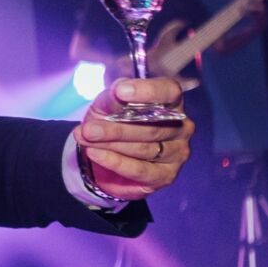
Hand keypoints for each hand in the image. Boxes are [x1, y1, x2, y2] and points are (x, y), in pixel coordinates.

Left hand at [77, 77, 193, 197]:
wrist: (106, 154)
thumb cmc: (112, 121)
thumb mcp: (106, 106)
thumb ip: (112, 100)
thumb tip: (116, 94)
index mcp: (171, 101)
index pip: (168, 91)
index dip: (147, 91)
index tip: (120, 91)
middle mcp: (181, 126)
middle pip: (152, 126)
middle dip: (116, 128)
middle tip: (88, 129)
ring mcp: (177, 152)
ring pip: (145, 148)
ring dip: (111, 144)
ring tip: (85, 139)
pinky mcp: (166, 175)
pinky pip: (141, 170)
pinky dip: (116, 162)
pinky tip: (95, 154)